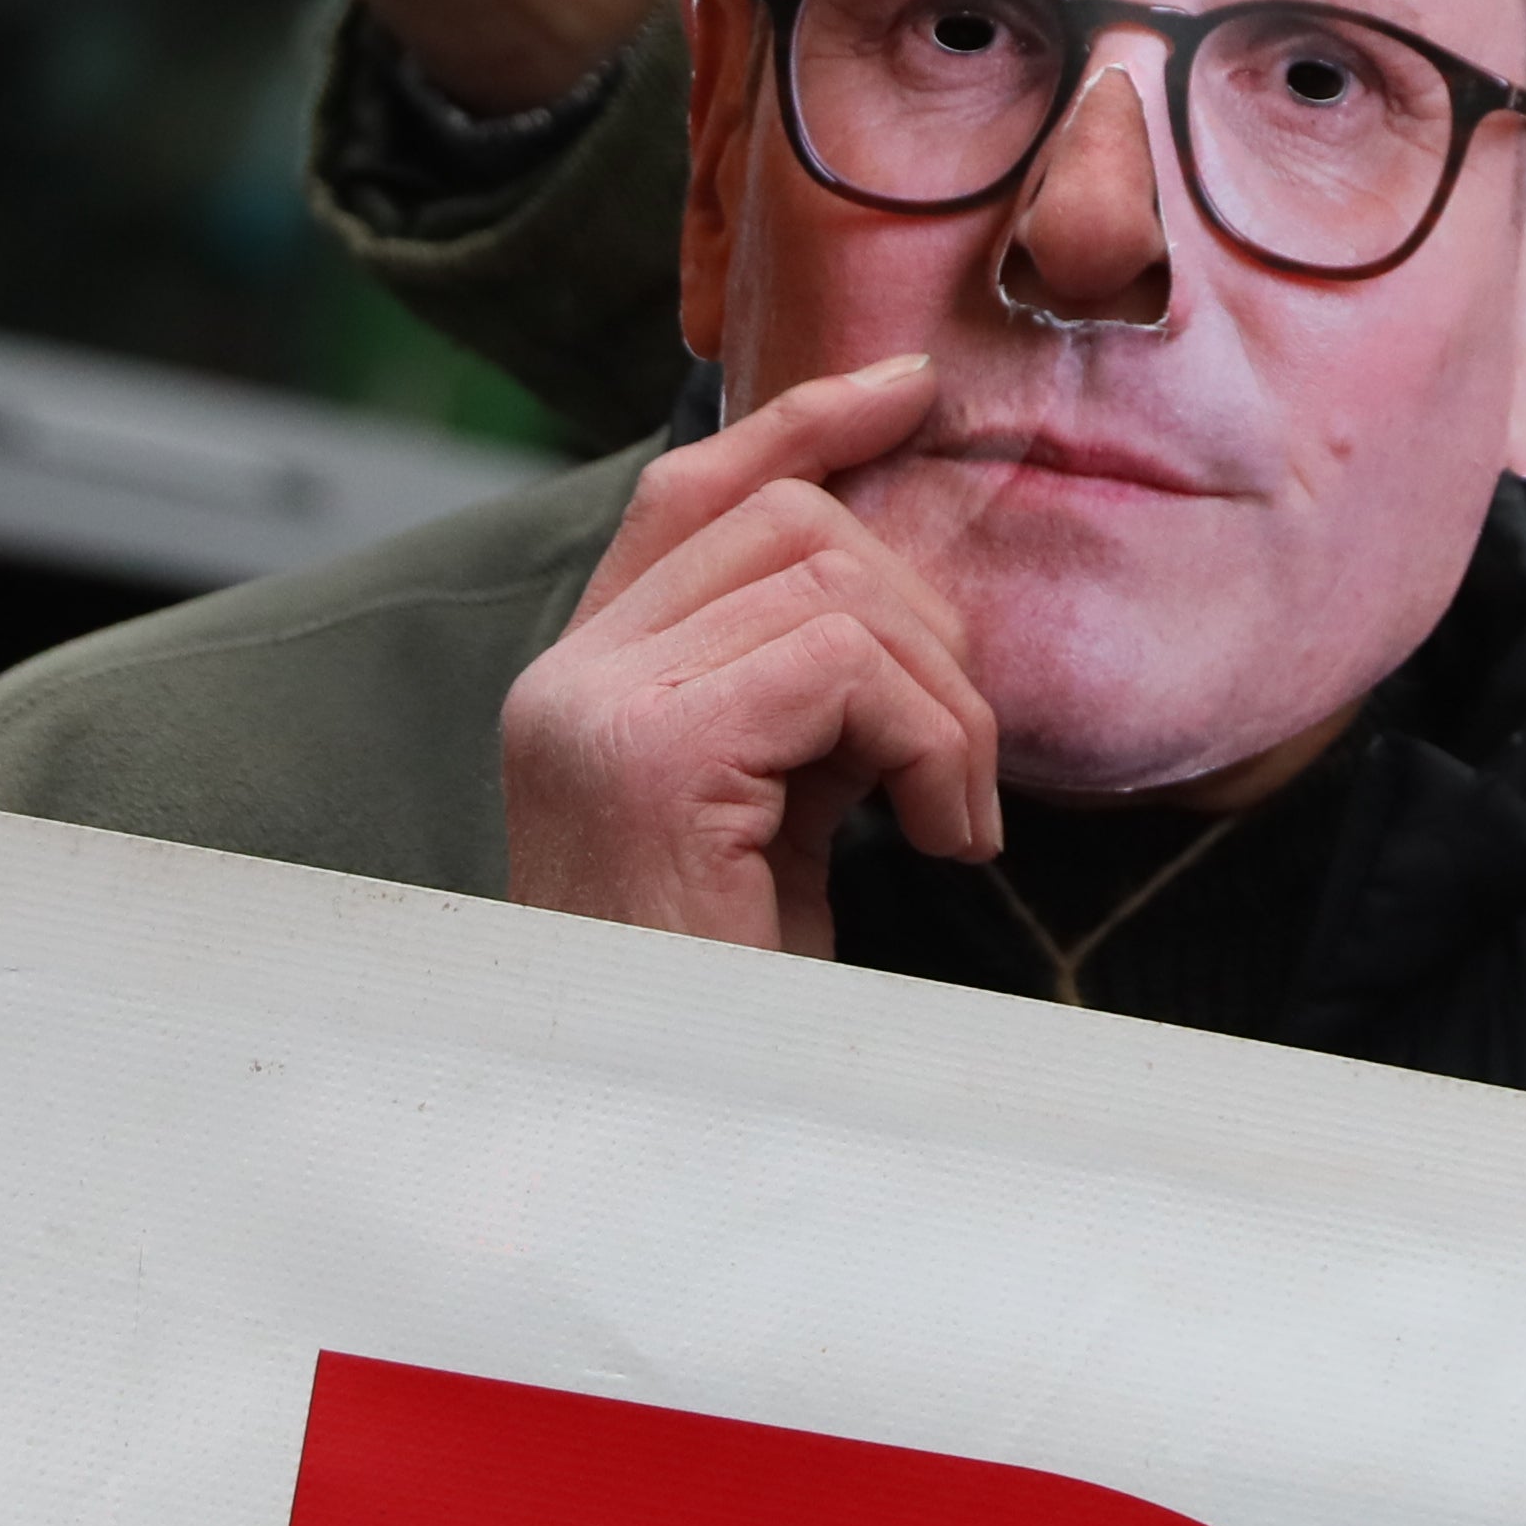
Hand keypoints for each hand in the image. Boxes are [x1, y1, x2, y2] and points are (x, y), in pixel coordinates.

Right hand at [499, 352, 993, 952]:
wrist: (673, 1131)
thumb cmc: (736, 996)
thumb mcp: (778, 813)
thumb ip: (804, 695)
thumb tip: (910, 584)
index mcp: (581, 682)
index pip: (689, 490)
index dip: (803, 424)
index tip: (910, 393)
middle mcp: (564, 680)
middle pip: (782, 520)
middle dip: (919, 612)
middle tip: (961, 753)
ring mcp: (594, 711)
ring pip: (831, 585)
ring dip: (942, 700)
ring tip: (955, 817)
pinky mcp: (649, 756)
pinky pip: (842, 665)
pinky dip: (931, 742)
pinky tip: (939, 840)